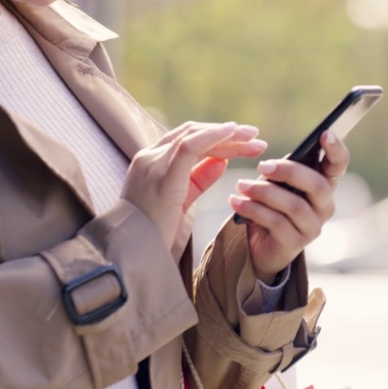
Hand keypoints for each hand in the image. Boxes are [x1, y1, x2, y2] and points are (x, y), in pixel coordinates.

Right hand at [123, 121, 266, 248]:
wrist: (133, 254)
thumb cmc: (154, 234)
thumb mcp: (181, 201)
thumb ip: (199, 179)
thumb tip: (222, 162)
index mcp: (150, 164)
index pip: (185, 140)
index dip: (215, 137)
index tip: (242, 140)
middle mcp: (149, 158)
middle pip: (191, 134)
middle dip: (225, 133)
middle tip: (254, 135)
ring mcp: (153, 164)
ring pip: (193, 137)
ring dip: (226, 135)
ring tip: (252, 137)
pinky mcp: (162, 176)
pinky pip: (190, 147)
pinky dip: (213, 137)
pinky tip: (232, 134)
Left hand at [229, 130, 349, 280]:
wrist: (259, 245)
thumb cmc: (271, 205)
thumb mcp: (277, 183)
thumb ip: (281, 172)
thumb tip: (269, 166)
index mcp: (324, 183)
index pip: (339, 164)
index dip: (336, 148)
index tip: (325, 132)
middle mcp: (325, 205)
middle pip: (317, 184)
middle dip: (288, 171)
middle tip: (262, 166)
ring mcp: (313, 226)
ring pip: (295, 205)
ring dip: (265, 192)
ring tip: (242, 185)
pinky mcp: (296, 243)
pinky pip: (277, 223)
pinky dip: (254, 210)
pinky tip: (236, 202)